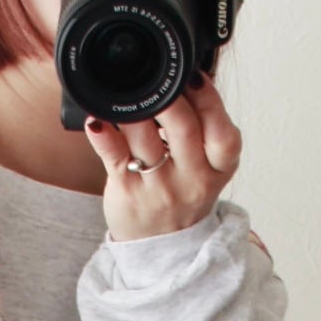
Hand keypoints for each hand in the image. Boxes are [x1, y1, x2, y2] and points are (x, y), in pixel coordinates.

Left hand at [84, 73, 241, 242]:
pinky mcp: (128, 192)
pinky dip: (103, 134)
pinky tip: (96, 121)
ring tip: (125, 91)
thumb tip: (184, 74)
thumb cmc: (182, 193)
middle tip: (157, 79)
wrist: (160, 246)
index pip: (224, 135)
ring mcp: (159, 188)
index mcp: (218, 168)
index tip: (193, 76)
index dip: (210, 101)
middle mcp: (192, 180)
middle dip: (170, 97)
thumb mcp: (207, 166)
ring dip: (134, 109)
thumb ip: (202, 125)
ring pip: (146, 138)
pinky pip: (113, 155)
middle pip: (185, 129)